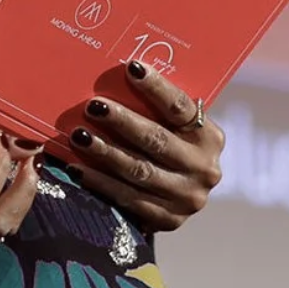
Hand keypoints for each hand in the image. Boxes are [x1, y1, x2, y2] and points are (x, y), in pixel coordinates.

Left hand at [67, 62, 223, 232]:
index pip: (180, 107)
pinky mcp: (168, 219)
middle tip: (93, 106)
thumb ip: (157, 110)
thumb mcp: (175, 129)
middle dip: (122, 121)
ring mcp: (187, 197)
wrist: (178, 198)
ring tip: (79, 136)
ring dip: (105, 152)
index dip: (156, 87)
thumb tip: (117, 75)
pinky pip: (127, 198)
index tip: (132, 67)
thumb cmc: (169, 147)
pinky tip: (78, 168)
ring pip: (139, 170)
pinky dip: (100, 182)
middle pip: (157, 140)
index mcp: (209, 137)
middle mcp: (204, 168)